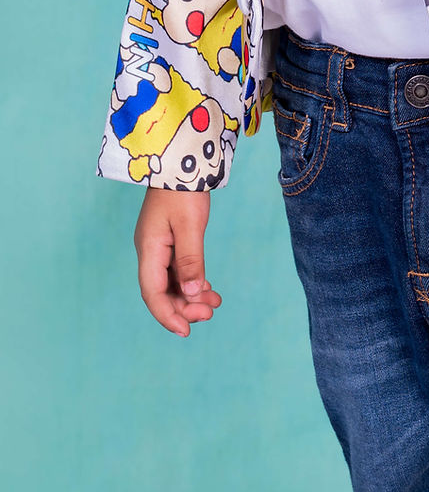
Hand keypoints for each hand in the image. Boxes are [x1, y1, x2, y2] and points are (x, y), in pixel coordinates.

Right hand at [134, 187, 222, 336]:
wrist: (181, 161)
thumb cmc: (184, 190)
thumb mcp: (190, 226)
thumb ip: (190, 261)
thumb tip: (191, 294)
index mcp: (149, 250)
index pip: (153, 293)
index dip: (167, 315)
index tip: (186, 330)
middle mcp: (151, 251)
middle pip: (162, 291)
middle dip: (184, 307)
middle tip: (210, 313)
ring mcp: (160, 247)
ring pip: (172, 282)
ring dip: (191, 296)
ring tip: (214, 303)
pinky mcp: (170, 241)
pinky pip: (178, 270)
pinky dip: (193, 281)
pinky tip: (208, 289)